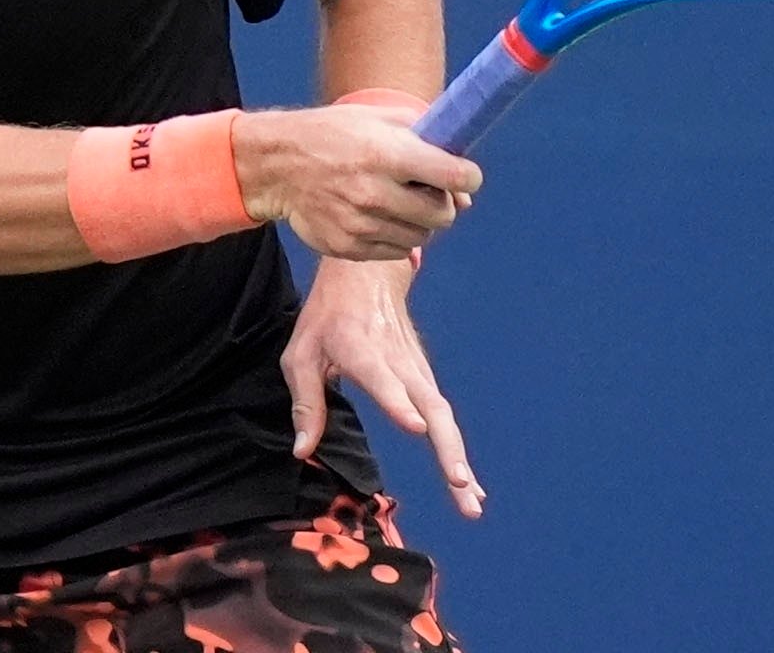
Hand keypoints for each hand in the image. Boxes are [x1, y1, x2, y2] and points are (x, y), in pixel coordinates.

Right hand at [233, 106, 480, 261]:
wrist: (277, 165)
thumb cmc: (334, 135)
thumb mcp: (379, 118)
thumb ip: (429, 142)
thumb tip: (466, 191)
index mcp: (386, 154)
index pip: (454, 175)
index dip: (467, 176)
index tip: (462, 175)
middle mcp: (374, 192)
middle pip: (443, 215)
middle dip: (442, 202)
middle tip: (423, 190)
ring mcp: (360, 224)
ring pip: (422, 237)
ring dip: (418, 221)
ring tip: (395, 201)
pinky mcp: (348, 247)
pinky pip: (397, 252)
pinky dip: (395, 237)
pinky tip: (376, 215)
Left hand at [283, 257, 484, 518]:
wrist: (367, 272)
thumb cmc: (328, 315)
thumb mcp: (301, 353)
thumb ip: (305, 404)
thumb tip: (302, 451)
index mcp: (361, 349)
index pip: (383, 378)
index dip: (398, 402)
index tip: (416, 426)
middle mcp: (397, 361)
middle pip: (430, 405)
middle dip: (447, 448)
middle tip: (460, 485)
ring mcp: (417, 368)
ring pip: (443, 415)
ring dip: (459, 458)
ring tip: (472, 503)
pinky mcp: (424, 376)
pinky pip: (443, 417)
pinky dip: (456, 450)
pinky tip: (469, 485)